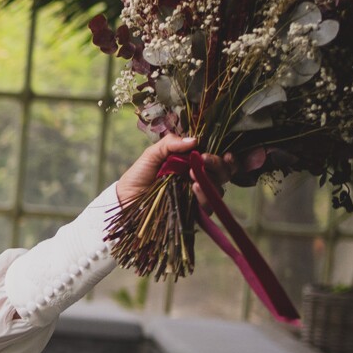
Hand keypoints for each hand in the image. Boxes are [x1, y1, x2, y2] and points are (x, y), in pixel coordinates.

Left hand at [115, 134, 235, 207]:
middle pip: (224, 174)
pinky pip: (208, 206)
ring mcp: (197, 196)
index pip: (219, 161)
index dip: (226, 158)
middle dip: (218, 165)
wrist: (126, 198)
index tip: (225, 153)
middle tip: (204, 159)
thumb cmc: (139, 174)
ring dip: (210, 179)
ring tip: (193, 174)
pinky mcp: (193, 212)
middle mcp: (199, 179)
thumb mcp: (152, 154)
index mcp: (193, 163)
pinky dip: (204, 195)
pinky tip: (194, 187)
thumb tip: (195, 140)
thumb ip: (171, 143)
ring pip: (219, 189)